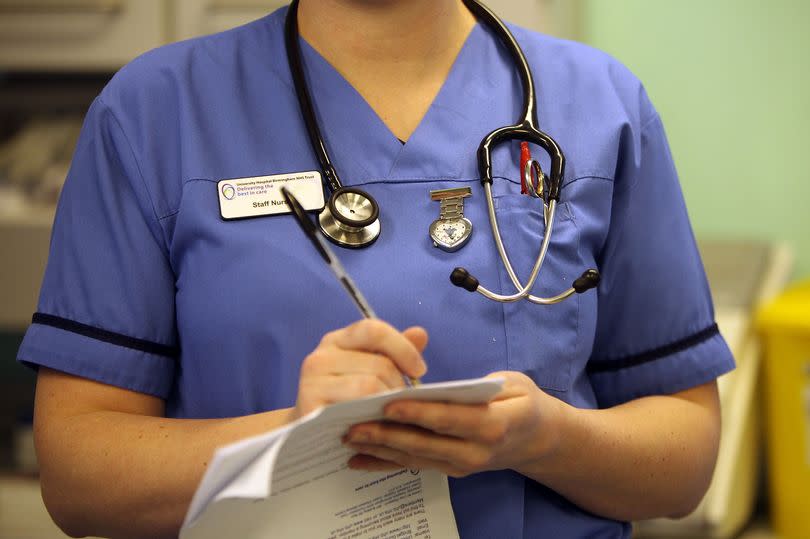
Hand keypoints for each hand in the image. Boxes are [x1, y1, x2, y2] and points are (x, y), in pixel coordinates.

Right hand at [293, 319, 427, 418]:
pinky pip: (355, 407)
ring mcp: (311, 382)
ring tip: (390, 416)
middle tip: (402, 405)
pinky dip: (374, 418)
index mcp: (337, 341)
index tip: (420, 370)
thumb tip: (420, 334)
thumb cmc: (347, 402)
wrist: (309, 438)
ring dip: (389, 404)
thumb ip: (394, 353)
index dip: (403, 348)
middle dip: (399, 386)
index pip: (374, 330)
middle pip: (379, 363)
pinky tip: (377, 426)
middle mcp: (320, 357)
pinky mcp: (310, 407)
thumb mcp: (370, 373)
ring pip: (370, 385)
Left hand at [343, 371, 563, 477]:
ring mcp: (461, 464)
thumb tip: (442, 386)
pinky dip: (385, 463)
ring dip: (379, 449)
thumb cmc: (523, 402)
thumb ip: (481, 385)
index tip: (388, 405)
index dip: (418, 413)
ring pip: (415, 457)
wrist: (538, 440)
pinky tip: (358, 460)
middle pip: (426, 443)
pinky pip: (414, 465)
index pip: (450, 418)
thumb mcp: (514, 383)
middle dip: (387, 435)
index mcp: (494, 424)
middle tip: (354, 426)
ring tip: (349, 439)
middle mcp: (476, 451)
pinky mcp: (450, 469)